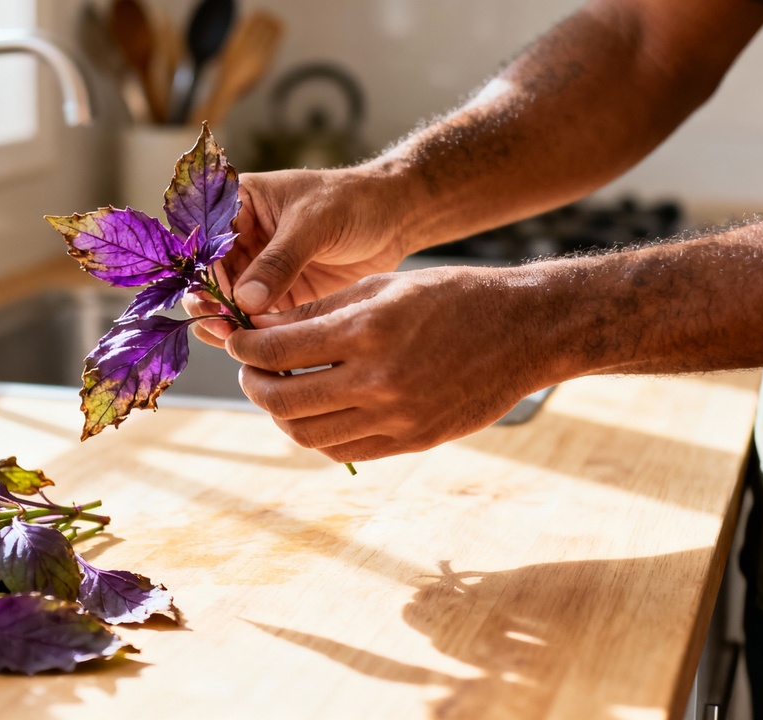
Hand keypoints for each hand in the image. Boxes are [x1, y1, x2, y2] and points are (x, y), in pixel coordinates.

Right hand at [184, 167, 408, 346]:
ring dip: (225, 324)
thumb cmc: (353, 202)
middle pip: (209, 277)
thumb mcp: (314, 223)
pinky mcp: (278, 298)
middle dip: (210, 304)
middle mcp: (241, 239)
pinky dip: (252, 336)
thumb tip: (244, 301)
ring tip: (233, 341)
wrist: (394, 218)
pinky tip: (252, 350)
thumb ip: (280, 260)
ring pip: (227, 303)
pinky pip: (255, 321)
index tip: (209, 299)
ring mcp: (258, 271)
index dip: (203, 272)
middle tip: (220, 327)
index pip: (207, 241)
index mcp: (238, 205)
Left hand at [225, 266, 560, 461]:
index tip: (236, 341)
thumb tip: (261, 328)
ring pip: (307, 435)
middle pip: (282, 399)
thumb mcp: (384, 285)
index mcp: (367, 331)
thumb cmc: (454, 296)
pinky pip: (343, 451)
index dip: (244, 348)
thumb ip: (319, 311)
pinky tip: (315, 412)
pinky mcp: (412, 440)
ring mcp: (396, 417)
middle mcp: (378, 380)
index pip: (277, 351)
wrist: (525, 331)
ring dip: (280, 415)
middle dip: (252, 384)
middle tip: (249, 371)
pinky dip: (316, 435)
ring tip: (278, 392)